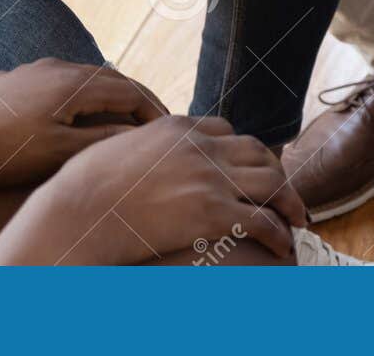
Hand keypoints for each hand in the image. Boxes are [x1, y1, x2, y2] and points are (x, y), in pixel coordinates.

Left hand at [0, 59, 166, 187]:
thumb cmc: (0, 152)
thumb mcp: (58, 154)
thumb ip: (102, 141)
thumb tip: (137, 135)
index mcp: (74, 83)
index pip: (131, 92)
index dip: (155, 111)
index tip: (172, 130)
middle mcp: (58, 67)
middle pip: (112, 79)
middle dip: (138, 101)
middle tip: (158, 122)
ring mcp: (33, 71)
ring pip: (85, 79)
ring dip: (110, 97)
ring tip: (123, 120)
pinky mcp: (14, 81)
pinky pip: (60, 83)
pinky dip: (82, 98)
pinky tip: (75, 116)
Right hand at [0, 116, 307, 264]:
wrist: (77, 210)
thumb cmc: (82, 186)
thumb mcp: (116, 147)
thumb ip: (141, 144)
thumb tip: (137, 155)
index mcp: (177, 127)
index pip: (226, 130)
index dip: (243, 150)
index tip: (250, 167)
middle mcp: (201, 147)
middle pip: (258, 152)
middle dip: (276, 173)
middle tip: (284, 194)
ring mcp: (210, 178)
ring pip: (271, 182)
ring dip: (289, 202)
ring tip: (296, 219)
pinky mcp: (212, 212)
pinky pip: (261, 220)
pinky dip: (279, 233)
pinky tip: (283, 245)